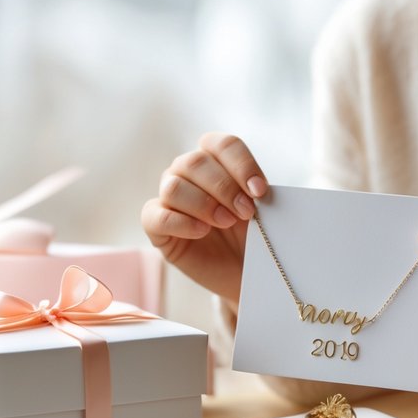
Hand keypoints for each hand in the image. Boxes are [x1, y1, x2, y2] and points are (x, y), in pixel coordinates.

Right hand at [141, 133, 267, 304]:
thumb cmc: (250, 237)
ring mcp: (168, 199)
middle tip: (246, 212)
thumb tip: (257, 187)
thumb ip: (255, 192)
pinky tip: (202, 232)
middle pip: (195, 162)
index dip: (241, 164)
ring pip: (173, 186)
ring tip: (226, 222)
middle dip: (225, 187)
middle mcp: (186, 173)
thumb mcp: (262, 211)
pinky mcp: (156, 228)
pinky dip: (181, 222)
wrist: (242, 272)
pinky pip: (155, 216)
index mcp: (214, 161)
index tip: (260, 191)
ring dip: (204, 204)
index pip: (222, 145)